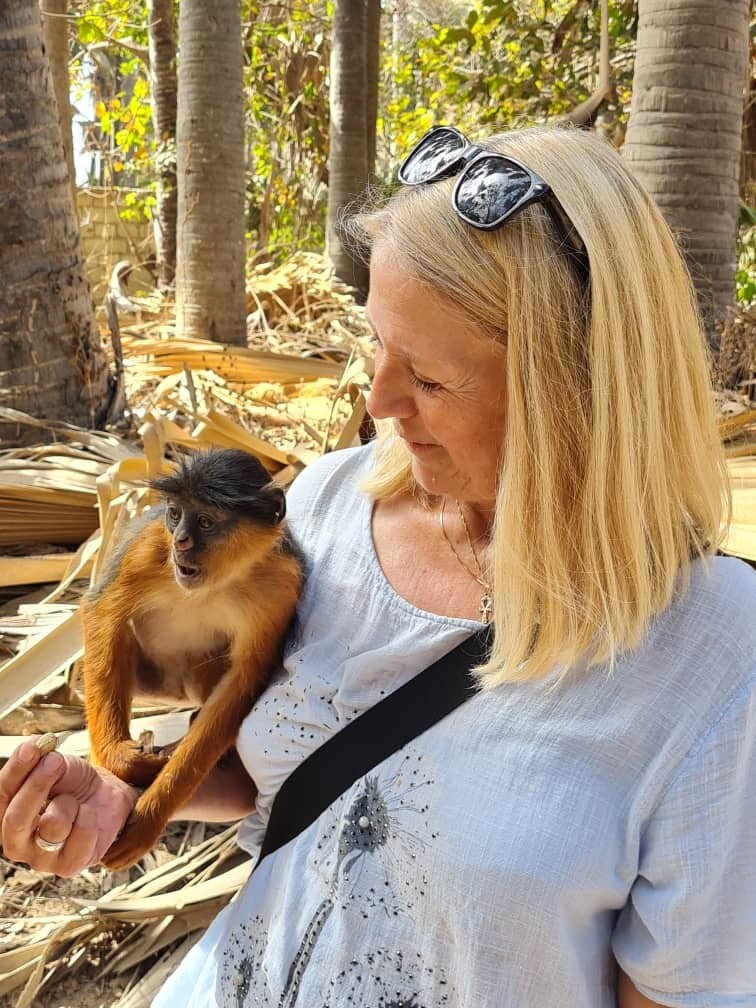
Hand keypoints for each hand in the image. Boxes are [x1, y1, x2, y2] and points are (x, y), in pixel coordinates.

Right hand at [0, 736, 136, 875]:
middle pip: (16, 819)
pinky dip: (88, 817)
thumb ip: (39, 760)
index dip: (16, 769)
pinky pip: (80, 836)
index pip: (1, 795)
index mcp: (6, 815)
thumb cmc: (73, 784)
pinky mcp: (68, 866)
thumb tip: (32, 747)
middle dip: (37, 786)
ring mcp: (41, 859)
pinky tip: (88, 815)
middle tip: (56, 762)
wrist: (106, 798)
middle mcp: (16, 842)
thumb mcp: (55, 765)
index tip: (33, 747)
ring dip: (69, 802)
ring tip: (75, 800)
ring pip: (53, 826)